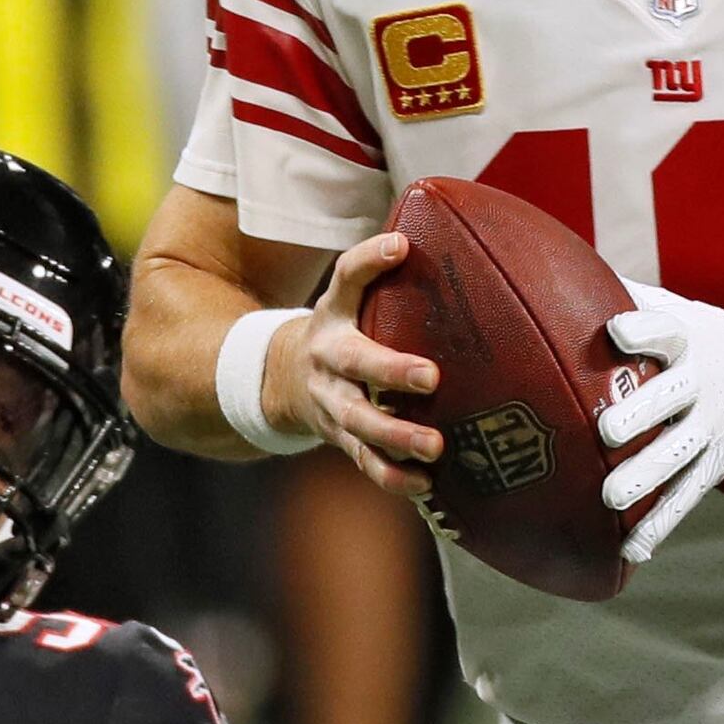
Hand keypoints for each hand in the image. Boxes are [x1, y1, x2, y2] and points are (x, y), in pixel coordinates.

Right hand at [268, 234, 441, 496]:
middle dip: (391, 370)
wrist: (282, 378)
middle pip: (355, 362)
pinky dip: (393, 477)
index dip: (370, 260)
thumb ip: (385, 273)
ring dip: (397, 436)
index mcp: (334, 315)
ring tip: (435, 446)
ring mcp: (332, 403)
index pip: (346, 278)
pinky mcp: (342, 438)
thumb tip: (442, 239)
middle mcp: (328, 359)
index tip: (400, 247)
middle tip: (431, 377)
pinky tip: (426, 484)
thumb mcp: (350, 298)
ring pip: (360, 422)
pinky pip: (365, 461)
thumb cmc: (342, 330)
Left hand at [595, 284, 723, 562]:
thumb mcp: (681, 311)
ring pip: (678, 454)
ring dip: (645, 477)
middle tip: (606, 429)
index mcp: (689, 339)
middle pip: (671, 397)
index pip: (667, 330)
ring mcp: (711, 427)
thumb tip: (555, 269)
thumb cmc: (705, 337)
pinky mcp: (716, 462)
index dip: (644, 329)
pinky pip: (687, 496)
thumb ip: (631, 298)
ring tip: (610, 497)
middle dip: (641, 413)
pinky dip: (661, 523)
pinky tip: (631, 548)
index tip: (619, 333)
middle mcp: (703, 382)